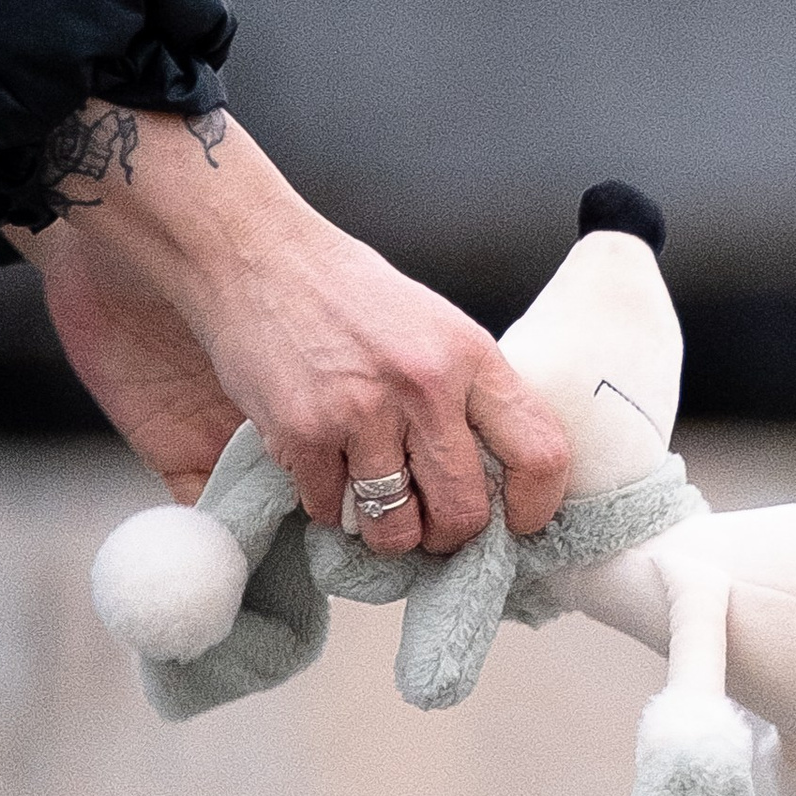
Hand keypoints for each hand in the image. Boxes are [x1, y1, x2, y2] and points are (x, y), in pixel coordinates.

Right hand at [25, 105, 568, 557]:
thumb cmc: (349, 296)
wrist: (256, 258)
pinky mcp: (302, 436)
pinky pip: (331, 511)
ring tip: (377, 505)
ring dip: (388, 533)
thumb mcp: (435, 328)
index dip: (537, 505)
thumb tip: (497, 478)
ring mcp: (362, 414)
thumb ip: (468, 394)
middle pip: (465, 512)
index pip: (539, 452)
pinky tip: (324, 467)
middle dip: (451, 537)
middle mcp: (425, 386)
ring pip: (395, 528)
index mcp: (471, 355)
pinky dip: (329, 505)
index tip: (521, 524)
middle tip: (434, 527)